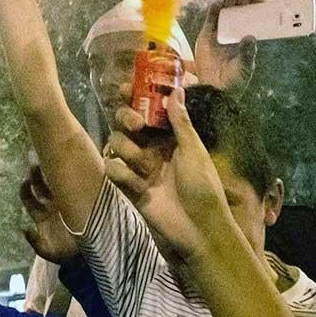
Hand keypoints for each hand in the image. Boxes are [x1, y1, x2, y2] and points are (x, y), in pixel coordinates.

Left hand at [18, 164, 78, 264]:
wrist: (89, 252)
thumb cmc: (68, 253)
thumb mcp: (49, 251)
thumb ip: (35, 242)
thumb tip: (24, 228)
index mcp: (42, 216)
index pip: (30, 199)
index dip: (25, 189)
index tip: (26, 180)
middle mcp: (52, 207)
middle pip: (40, 187)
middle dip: (35, 176)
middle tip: (35, 166)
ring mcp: (64, 203)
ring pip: (54, 183)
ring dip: (50, 173)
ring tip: (50, 163)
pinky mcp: (78, 201)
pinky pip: (72, 186)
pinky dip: (68, 179)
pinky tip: (70, 171)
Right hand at [103, 89, 237, 262]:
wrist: (198, 228)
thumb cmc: (203, 187)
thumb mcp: (194, 151)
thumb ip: (180, 121)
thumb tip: (176, 89)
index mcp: (168, 137)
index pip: (146, 110)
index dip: (134, 97)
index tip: (126, 88)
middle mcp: (150, 147)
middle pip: (125, 121)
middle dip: (126, 117)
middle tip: (137, 126)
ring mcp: (138, 166)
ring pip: (116, 142)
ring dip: (127, 149)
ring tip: (145, 166)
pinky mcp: (128, 185)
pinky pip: (112, 168)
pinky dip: (121, 173)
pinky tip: (137, 185)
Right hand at [191, 0, 264, 90]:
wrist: (214, 88)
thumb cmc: (234, 80)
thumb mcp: (245, 67)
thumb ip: (247, 53)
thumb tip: (250, 37)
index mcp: (246, 41)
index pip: (253, 20)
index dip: (256, 8)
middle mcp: (234, 35)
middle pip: (239, 14)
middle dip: (243, 3)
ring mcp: (220, 34)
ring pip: (224, 14)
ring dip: (228, 4)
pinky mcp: (206, 35)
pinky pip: (210, 20)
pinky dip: (212, 11)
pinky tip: (217, 4)